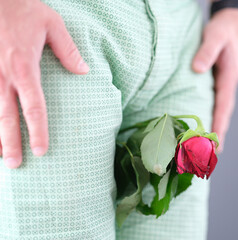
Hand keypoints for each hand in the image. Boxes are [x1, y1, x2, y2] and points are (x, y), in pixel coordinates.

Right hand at [0, 0, 88, 168]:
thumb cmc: (23, 8)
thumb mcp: (52, 25)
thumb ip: (68, 51)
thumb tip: (84, 71)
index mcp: (24, 69)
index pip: (34, 107)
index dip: (38, 131)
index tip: (42, 151)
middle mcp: (3, 76)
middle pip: (7, 117)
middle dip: (10, 143)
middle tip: (15, 165)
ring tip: (0, 157)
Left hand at [192, 9, 237, 152]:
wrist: (230, 25)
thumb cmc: (223, 31)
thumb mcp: (215, 36)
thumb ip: (207, 51)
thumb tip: (196, 69)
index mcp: (229, 78)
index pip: (224, 107)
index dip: (219, 125)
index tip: (215, 144)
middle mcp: (226, 86)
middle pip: (222, 115)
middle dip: (217, 136)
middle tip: (210, 158)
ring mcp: (221, 87)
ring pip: (217, 112)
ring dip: (213, 131)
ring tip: (205, 151)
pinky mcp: (215, 85)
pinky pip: (211, 105)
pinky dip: (207, 118)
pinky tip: (199, 128)